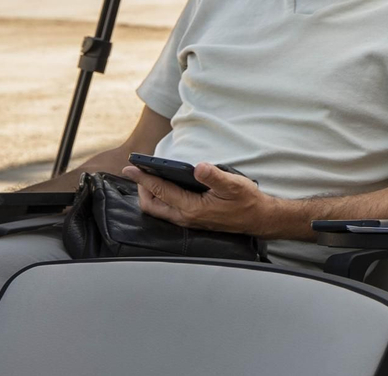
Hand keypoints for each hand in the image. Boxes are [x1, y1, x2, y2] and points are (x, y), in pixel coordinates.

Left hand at [121, 163, 275, 236]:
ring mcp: (187, 220)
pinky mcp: (191, 220)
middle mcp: (185, 217)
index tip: (131, 168)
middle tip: (139, 171)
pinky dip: (159, 199)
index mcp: (192, 208)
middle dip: (141, 188)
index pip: (160, 191)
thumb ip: (214, 176)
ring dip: (149, 195)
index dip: (144, 178)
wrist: (257, 218)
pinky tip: (164, 189)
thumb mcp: (234, 184)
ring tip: (148, 178)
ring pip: (157, 210)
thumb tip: (198, 167)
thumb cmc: (246, 201)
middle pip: (151, 205)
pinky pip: (166, 211)